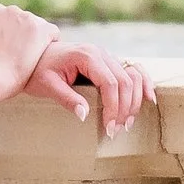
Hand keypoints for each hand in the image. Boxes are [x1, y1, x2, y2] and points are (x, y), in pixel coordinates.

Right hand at [0, 2, 58, 93]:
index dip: (7, 35)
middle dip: (20, 37)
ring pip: (37, 27)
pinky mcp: (42, 30)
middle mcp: (10, 10)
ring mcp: (27, 19)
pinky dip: (50, 43)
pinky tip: (43, 57)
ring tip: (30, 59)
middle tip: (17, 56)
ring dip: (34, 41)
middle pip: (21, 22)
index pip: (5, 19)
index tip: (7, 50)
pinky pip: (53, 33)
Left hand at [25, 38, 151, 137]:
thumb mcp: (47, 85)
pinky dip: (143, 83)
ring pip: (133, 76)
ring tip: (127, 123)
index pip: (110, 83)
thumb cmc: (38, 70)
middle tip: (116, 131)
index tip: (109, 128)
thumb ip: (66, 99)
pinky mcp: (110, 62)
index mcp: (87, 56)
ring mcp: (108, 56)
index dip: (113, 107)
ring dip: (135, 100)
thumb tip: (84, 115)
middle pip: (125, 81)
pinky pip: (133, 70)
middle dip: (124, 108)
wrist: (35, 55)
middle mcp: (101, 53)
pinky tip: (148, 98)